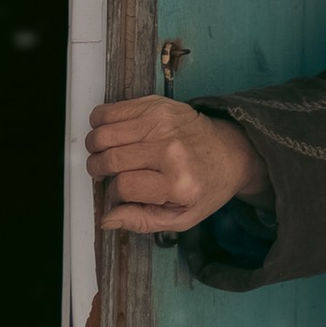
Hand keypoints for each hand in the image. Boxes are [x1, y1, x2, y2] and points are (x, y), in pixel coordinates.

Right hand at [87, 95, 263, 235]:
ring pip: (104, 133)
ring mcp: (162, 123)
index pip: (123, 186)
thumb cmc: (206, 186)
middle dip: (98, 169)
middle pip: (110, 158)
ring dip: (95, 147)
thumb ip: (142, 221)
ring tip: (105, 155)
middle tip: (104, 173)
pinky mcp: (157, 105)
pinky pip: (110, 110)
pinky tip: (111, 136)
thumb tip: (108, 219)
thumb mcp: (181, 218)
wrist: (230, 152)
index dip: (114, 194)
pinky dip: (101, 123)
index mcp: (178, 182)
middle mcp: (170, 150)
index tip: (119, 194)